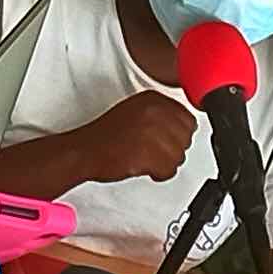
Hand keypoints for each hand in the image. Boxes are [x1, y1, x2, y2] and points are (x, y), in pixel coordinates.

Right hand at [67, 89, 201, 184]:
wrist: (84, 151)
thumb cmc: (106, 135)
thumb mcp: (135, 111)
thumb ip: (161, 114)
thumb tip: (183, 127)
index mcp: (153, 99)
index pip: (188, 120)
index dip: (179, 136)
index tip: (168, 141)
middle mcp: (155, 111)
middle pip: (186, 139)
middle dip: (173, 150)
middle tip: (155, 152)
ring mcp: (152, 131)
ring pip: (179, 156)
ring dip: (165, 163)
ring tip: (146, 159)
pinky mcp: (148, 153)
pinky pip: (168, 170)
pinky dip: (158, 174)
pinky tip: (144, 167)